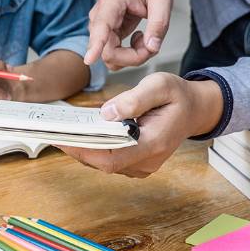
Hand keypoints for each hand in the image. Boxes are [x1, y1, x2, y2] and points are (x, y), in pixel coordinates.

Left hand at [57, 73, 222, 176]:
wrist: (195, 110)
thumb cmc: (178, 96)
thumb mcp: (160, 86)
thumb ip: (134, 99)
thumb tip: (107, 113)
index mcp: (154, 143)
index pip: (113, 158)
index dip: (85, 151)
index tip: (63, 140)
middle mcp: (148, 160)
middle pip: (104, 164)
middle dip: (77, 150)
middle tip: (54, 134)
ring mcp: (142, 164)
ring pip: (105, 163)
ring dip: (83, 149)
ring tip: (62, 133)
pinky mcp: (136, 162)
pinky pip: (110, 159)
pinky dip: (93, 148)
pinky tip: (80, 134)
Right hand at [86, 0, 172, 70]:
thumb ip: (159, 23)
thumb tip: (152, 47)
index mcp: (111, 2)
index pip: (101, 26)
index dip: (96, 45)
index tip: (89, 59)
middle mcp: (99, 17)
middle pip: (108, 51)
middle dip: (134, 56)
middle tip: (152, 44)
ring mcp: (100, 29)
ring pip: (110, 57)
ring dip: (133, 56)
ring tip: (146, 38)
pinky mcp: (104, 37)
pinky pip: (114, 55)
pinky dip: (131, 55)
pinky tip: (139, 39)